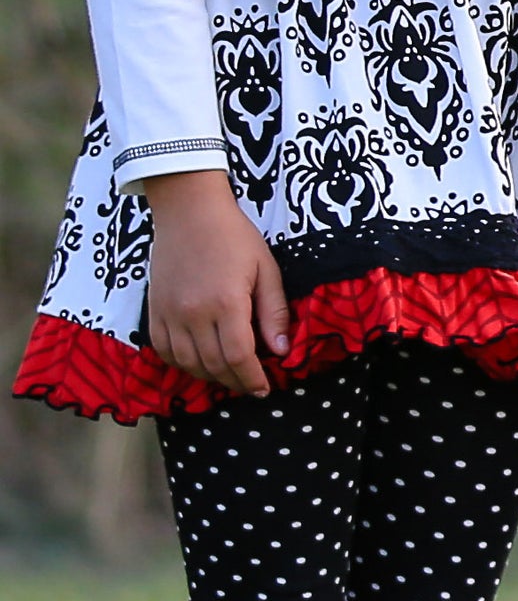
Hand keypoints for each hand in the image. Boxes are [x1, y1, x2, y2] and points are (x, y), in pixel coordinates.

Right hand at [141, 169, 288, 396]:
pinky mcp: (153, 310)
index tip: (264, 388)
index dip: (252, 378)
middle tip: (251, 386)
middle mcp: (193, 313)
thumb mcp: (266, 270)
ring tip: (229, 377)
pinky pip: (164, 350)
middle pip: (213, 365)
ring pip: (186, 362)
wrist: (189, 212)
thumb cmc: (234, 237)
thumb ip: (273, 313)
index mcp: (226, 303)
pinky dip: (182, 364)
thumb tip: (281, 351)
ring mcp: (169, 313)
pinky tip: (199, 363)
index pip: (238, 357)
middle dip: (234, 382)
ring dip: (209, 377)